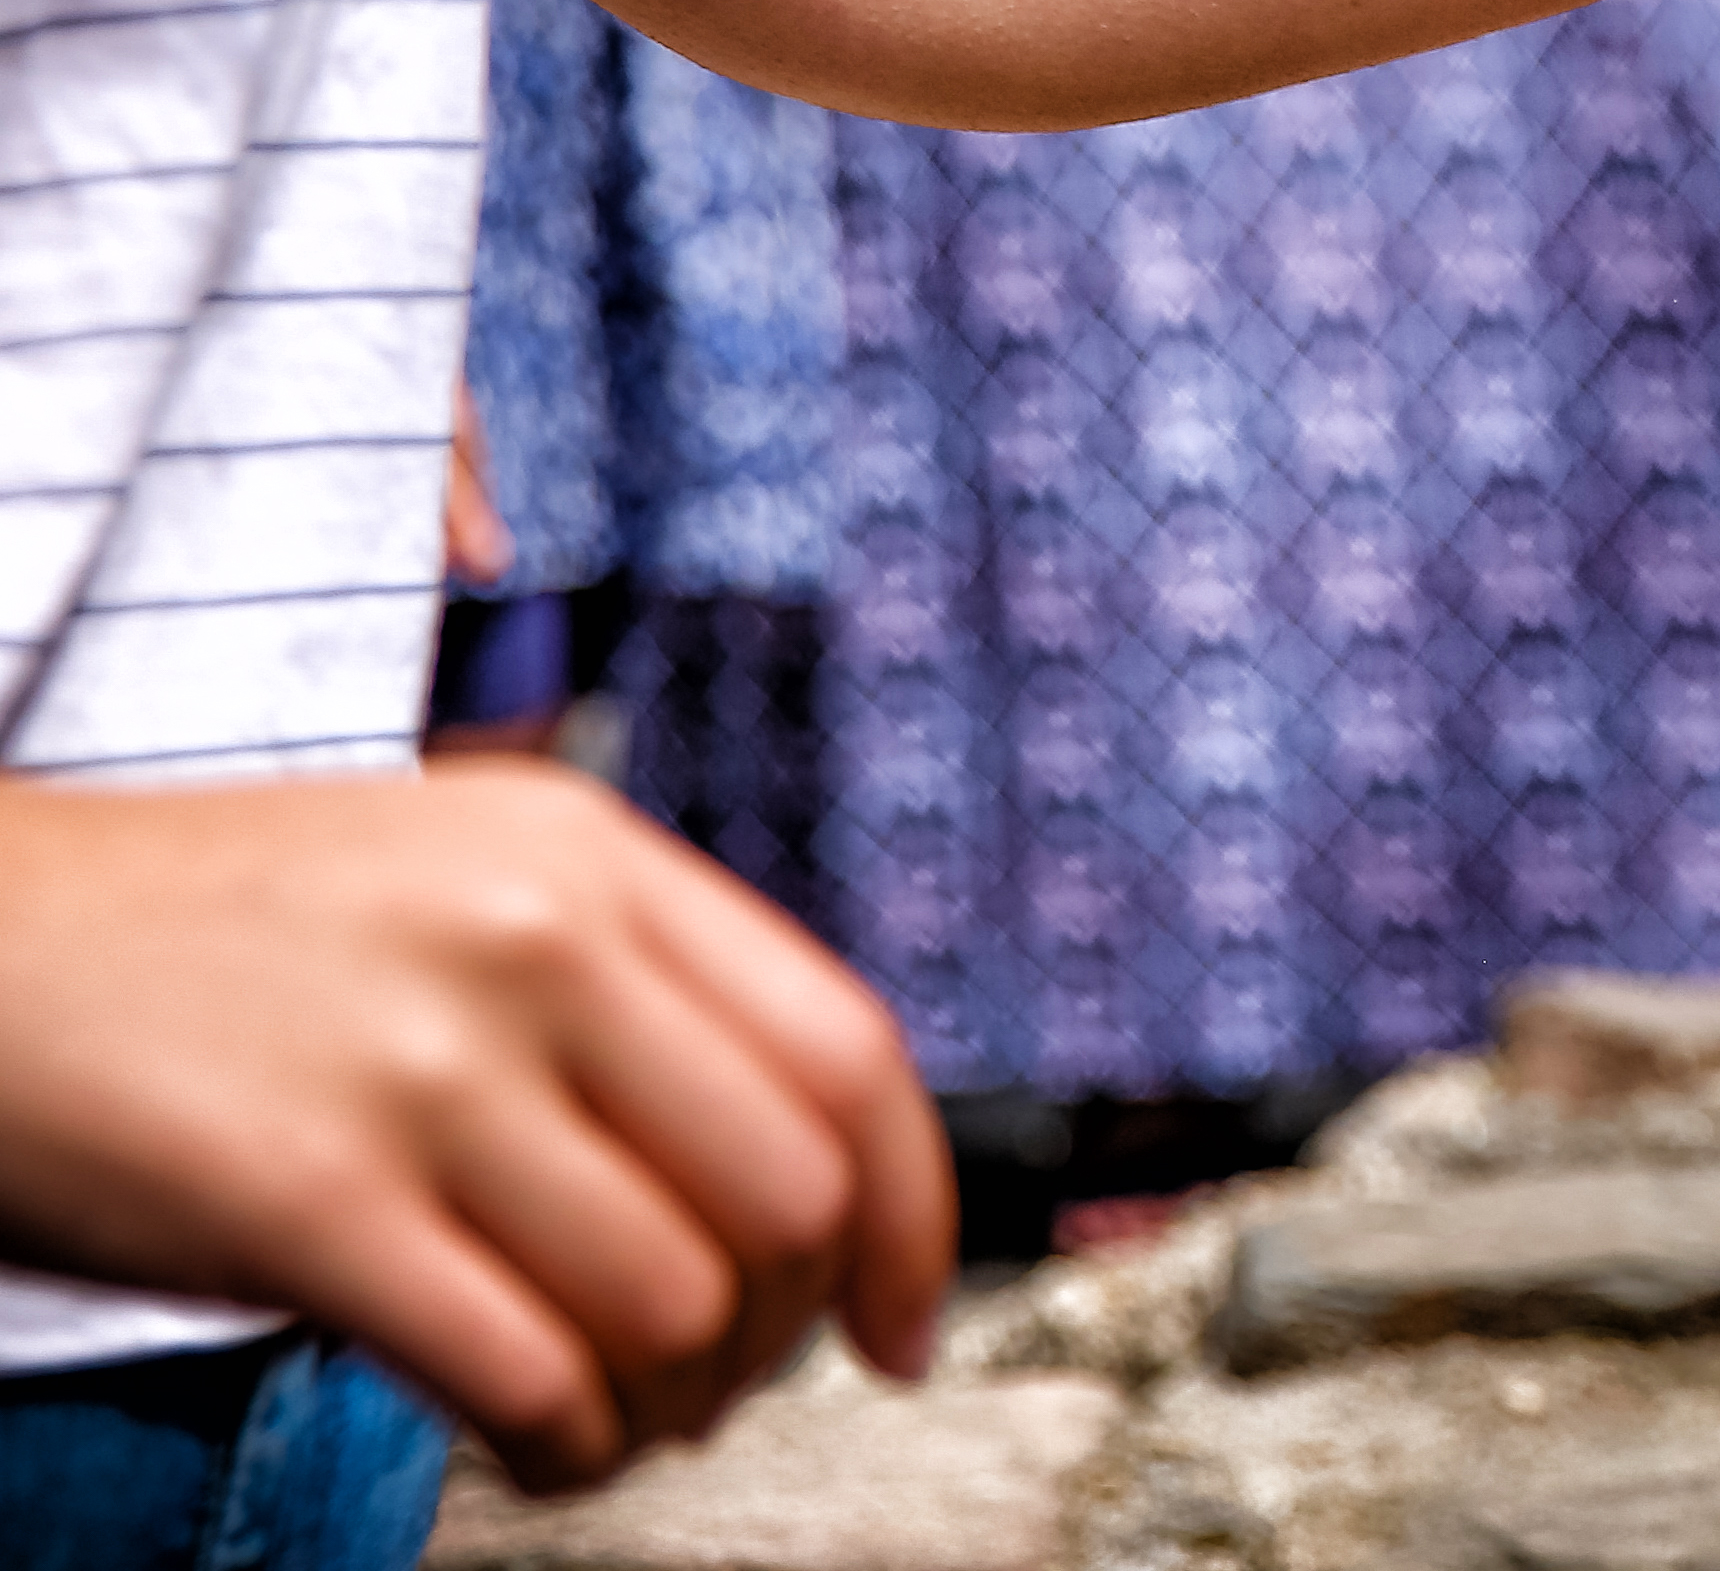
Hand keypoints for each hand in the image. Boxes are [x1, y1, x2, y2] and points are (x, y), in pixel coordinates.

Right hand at [0, 764, 951, 1493]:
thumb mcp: (464, 875)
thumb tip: (805, 1163)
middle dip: (786, 1331)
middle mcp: (536, 945)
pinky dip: (569, 1446)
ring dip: (673, 1404)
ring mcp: (423, 1072)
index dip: (916, 1217)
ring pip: (674, 1301)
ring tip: (619, 1414)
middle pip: (792, 1195)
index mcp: (593, 858)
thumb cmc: (218, 934)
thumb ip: (628, 979)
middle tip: (728, 1379)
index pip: (849, 1054)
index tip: (906, 1320)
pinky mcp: (310, 1201)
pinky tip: (541, 1441)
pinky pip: (529, 1373)